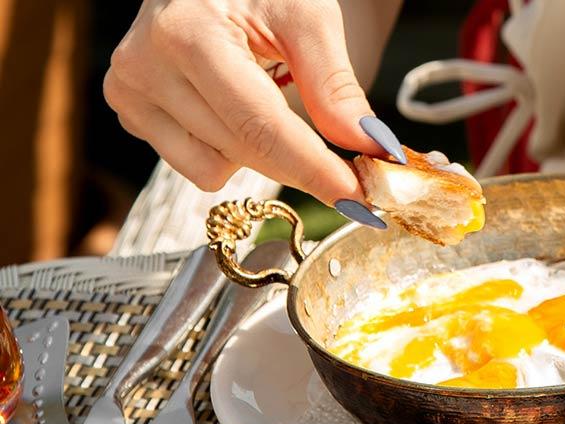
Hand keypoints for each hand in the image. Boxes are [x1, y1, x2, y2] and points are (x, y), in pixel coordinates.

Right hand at [105, 0, 382, 202]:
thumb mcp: (308, 16)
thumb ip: (335, 85)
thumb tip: (370, 147)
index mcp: (188, 33)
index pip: (261, 126)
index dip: (314, 169)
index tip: (360, 199)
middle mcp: (144, 65)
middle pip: (244, 152)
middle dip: (304, 167)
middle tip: (356, 175)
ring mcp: (129, 91)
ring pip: (216, 170)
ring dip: (261, 153)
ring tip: (268, 97)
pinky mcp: (129, 111)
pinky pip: (196, 165)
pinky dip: (228, 150)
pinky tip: (234, 108)